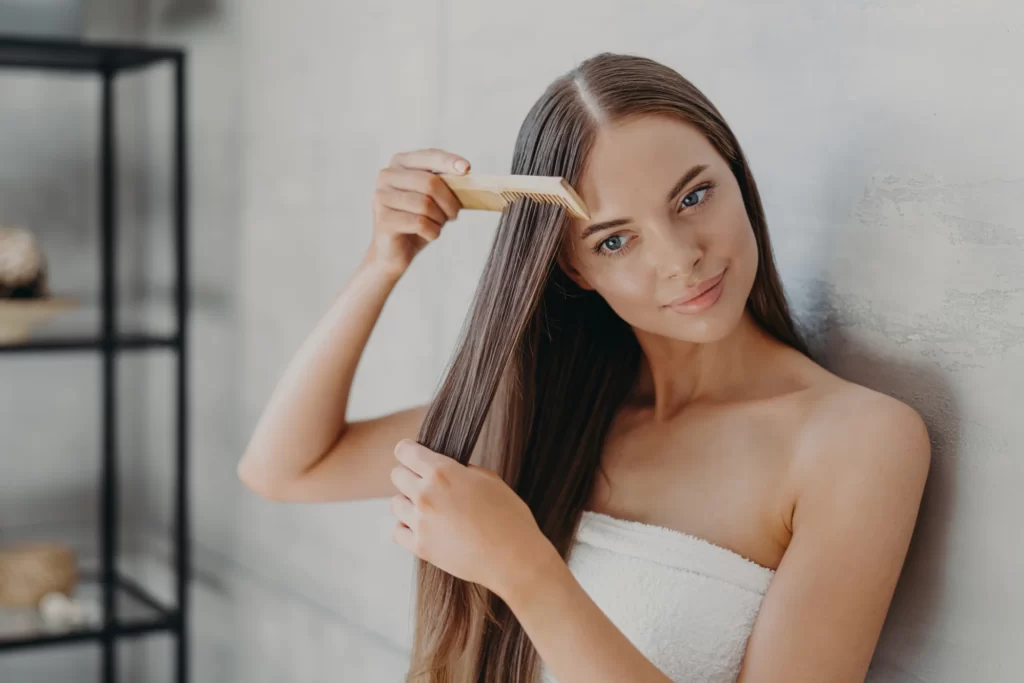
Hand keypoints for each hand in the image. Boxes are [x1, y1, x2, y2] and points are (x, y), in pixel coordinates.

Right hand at [368, 148, 470, 275]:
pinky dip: (432, 232)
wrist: (393, 252)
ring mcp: (381, 196)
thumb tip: (464, 173)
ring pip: (425, 204)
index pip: (428, 156)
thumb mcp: (433, 199)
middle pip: (429, 182)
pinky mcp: (383, 218)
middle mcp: (387, 175)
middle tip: (454, 215)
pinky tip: (429, 234)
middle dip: (449, 201)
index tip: (467, 168)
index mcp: (400, 163)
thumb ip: (444, 184)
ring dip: (439, 219)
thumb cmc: (416, 221)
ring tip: (437, 225)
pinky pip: (419, 223)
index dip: (448, 161)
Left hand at [388, 438, 557, 600]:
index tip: (413, 456)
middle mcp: (426, 494)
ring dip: (409, 503)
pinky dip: (407, 527)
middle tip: (427, 484)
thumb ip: (462, 470)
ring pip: (396, 503)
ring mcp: (420, 522)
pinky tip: (424, 527)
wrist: (514, 559)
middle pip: (396, 475)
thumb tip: (449, 470)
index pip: (405, 451)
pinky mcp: (420, 547)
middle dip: (410, 476)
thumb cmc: (509, 517)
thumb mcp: (490, 480)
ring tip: (430, 509)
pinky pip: (398, 531)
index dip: (409, 451)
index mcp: (443, 472)